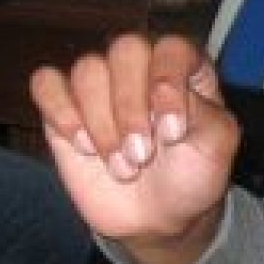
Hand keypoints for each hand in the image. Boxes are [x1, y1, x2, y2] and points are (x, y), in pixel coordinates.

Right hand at [30, 33, 239, 263]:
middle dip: (130, 106)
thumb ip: (203, 112)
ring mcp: (101, 84)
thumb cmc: (193, 172)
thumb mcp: (217, 145)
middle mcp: (142, 65)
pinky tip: (82, 145)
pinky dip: (60, 112)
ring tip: (122, 164)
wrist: (159, 216)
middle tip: (142, 154)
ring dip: (101, 123)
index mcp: (185, 65)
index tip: (172, 133)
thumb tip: (163, 99)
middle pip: (125, 50)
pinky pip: (46, 83)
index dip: (168, 84)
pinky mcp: (64, 107)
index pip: (172, 48)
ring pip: (87, 69)